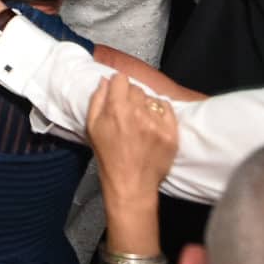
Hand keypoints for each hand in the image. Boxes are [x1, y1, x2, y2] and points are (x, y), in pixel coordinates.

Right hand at [87, 74, 177, 205]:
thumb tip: (105, 81)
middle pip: (136, 88)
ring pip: (151, 98)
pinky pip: (167, 107)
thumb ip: (96, 100)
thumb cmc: (108, 158)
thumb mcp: (92, 128)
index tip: (117, 94)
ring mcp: (157, 123)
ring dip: (145, 106)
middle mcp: (138, 112)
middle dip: (130, 97)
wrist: (131, 185)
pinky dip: (160, 112)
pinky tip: (152, 125)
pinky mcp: (171, 132)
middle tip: (127, 113)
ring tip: (140, 123)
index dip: (118, 86)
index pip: (121, 79)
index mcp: (116, 109)